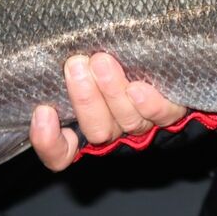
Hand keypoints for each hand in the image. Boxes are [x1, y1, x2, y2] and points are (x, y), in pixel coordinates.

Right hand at [29, 53, 188, 170]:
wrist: (170, 66)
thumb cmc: (116, 61)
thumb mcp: (85, 67)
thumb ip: (68, 72)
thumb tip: (50, 69)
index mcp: (86, 128)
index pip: (61, 154)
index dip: (49, 142)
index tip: (44, 112)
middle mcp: (115, 133)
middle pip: (97, 131)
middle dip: (85, 99)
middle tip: (76, 65)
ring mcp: (144, 126)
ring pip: (127, 122)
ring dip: (112, 93)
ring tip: (102, 62)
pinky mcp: (172, 114)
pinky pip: (163, 115)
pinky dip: (149, 105)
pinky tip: (138, 90)